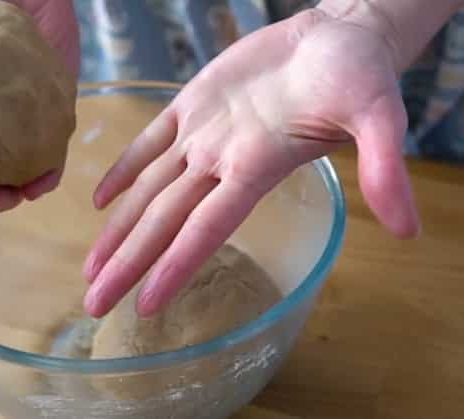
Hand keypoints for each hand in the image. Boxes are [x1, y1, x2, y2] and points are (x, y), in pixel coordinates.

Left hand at [82, 8, 420, 317]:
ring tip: (91, 267)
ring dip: (118, 228)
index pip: (206, 230)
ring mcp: (203, 135)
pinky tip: (99, 198)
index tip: (144, 305)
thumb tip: (409, 230)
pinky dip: (123, 168)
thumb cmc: (360, 74)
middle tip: (94, 303)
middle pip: (164, 221)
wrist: (338, 36)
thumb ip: (385, 166)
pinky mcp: (193, 103)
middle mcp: (221, 161)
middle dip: (128, 263)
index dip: (174, 267)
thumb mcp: (379, 114)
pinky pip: (149, 141)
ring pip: (149, 189)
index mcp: (256, 168)